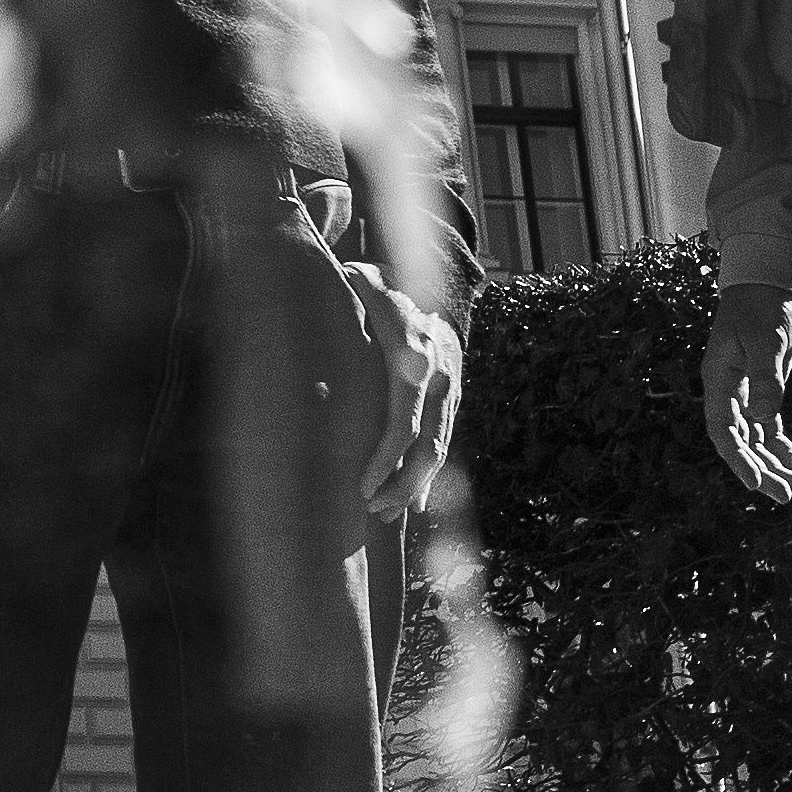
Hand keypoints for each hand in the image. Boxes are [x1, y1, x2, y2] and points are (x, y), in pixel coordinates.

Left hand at [361, 280, 464, 519]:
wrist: (434, 291)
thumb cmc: (383, 290)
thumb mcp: (369, 285)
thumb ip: (356, 290)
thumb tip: (339, 278)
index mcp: (413, 354)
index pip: (403, 420)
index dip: (385, 456)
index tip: (362, 484)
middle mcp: (438, 379)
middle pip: (426, 446)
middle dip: (400, 482)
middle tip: (369, 507)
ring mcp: (449, 393)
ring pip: (439, 451)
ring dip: (412, 487)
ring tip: (381, 513)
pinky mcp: (452, 403)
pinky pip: (444, 446)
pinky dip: (430, 478)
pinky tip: (415, 507)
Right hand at [700, 264, 791, 506]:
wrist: (774, 286)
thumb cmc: (764, 308)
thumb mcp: (766, 340)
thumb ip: (766, 377)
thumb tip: (764, 418)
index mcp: (719, 381)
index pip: (722, 430)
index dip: (736, 458)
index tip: (754, 482)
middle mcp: (730, 392)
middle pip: (742, 443)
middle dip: (762, 471)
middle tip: (786, 496)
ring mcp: (748, 394)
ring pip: (758, 441)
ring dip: (776, 465)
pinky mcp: (767, 392)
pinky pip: (773, 430)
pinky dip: (786, 449)